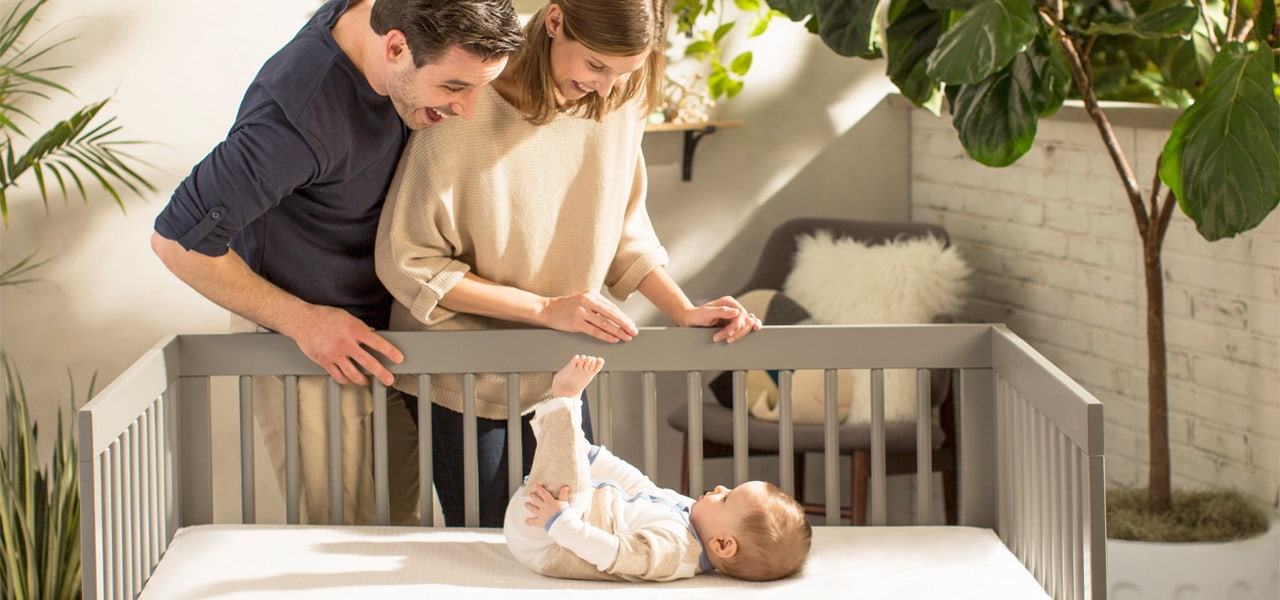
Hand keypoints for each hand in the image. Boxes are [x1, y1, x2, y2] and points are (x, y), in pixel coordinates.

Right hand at [287, 304, 403, 385]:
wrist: (302, 320)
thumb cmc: (324, 316)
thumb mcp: (347, 317)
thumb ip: (360, 327)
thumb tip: (373, 333)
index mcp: (354, 330)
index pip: (377, 343)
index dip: (390, 352)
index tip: (398, 359)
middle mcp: (346, 344)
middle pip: (368, 362)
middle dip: (381, 373)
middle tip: (389, 380)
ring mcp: (335, 354)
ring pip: (353, 374)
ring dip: (363, 380)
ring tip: (368, 381)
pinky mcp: (325, 362)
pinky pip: (338, 376)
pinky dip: (346, 380)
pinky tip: (350, 380)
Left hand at [524, 483, 570, 526]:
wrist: (562, 523)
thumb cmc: (565, 514)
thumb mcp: (565, 503)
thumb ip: (564, 495)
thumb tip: (565, 487)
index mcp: (550, 502)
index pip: (544, 493)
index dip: (540, 489)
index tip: (536, 485)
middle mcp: (544, 507)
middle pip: (537, 500)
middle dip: (533, 496)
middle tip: (530, 494)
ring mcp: (542, 514)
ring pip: (533, 509)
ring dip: (529, 506)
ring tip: (525, 504)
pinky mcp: (541, 522)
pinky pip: (534, 522)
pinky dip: (530, 522)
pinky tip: (525, 521)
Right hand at [540, 291, 637, 342]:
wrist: (547, 309)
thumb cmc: (567, 307)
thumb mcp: (583, 301)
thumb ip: (597, 307)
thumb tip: (616, 318)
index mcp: (591, 294)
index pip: (611, 307)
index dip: (623, 317)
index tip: (631, 324)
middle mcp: (587, 301)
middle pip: (611, 314)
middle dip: (625, 324)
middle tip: (634, 331)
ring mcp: (581, 311)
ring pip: (604, 323)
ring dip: (618, 331)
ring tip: (626, 337)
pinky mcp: (575, 322)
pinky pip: (595, 331)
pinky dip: (606, 336)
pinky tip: (614, 339)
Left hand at [680, 296, 761, 343]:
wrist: (691, 321)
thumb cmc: (697, 315)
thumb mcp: (707, 313)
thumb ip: (722, 311)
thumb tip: (736, 312)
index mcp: (729, 302)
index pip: (740, 314)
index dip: (736, 326)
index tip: (728, 334)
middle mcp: (733, 307)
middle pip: (745, 320)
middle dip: (736, 332)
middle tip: (725, 339)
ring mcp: (734, 315)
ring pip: (746, 325)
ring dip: (739, 334)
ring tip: (727, 340)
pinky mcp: (733, 323)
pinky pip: (745, 326)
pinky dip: (748, 330)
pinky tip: (755, 330)